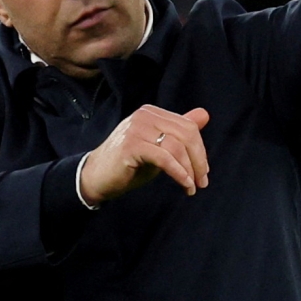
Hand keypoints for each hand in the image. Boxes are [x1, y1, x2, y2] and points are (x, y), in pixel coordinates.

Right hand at [79, 105, 209, 204]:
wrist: (96, 177)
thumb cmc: (128, 163)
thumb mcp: (158, 146)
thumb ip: (179, 131)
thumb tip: (205, 114)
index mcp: (152, 113)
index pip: (188, 126)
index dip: (200, 150)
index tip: (203, 172)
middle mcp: (144, 116)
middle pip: (186, 134)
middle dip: (199, 160)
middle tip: (202, 182)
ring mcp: (136, 129)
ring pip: (177, 146)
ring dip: (189, 170)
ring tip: (191, 187)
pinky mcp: (131, 145)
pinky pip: (164, 158)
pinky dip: (178, 173)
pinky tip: (184, 185)